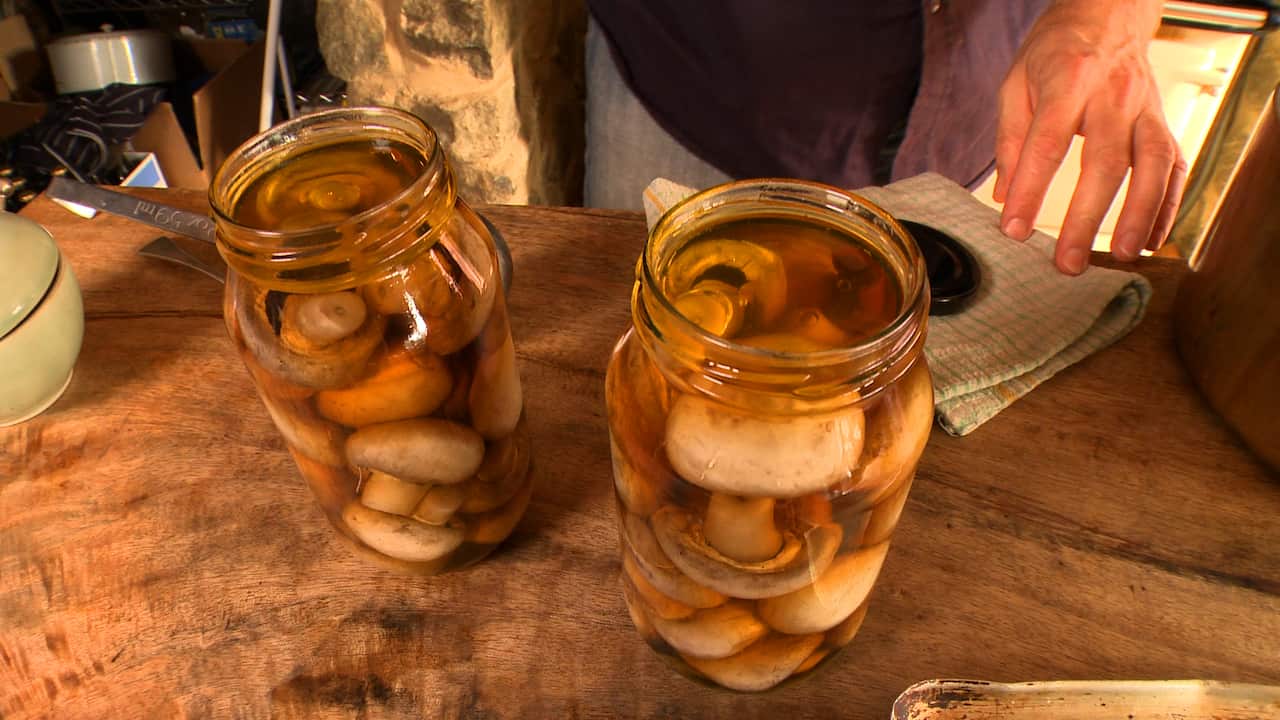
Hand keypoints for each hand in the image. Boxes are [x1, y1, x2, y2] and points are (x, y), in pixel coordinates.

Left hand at [994, 0, 1188, 274]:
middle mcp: (1115, 95)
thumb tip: (1004, 197)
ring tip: (1120, 255)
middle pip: (1106, 161)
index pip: (1047, 143)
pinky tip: (1150, 239)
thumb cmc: (1056, 51)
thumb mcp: (1016, 83)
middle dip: (1086, 217)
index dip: (1030, 189)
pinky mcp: (1164, 123)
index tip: (1014, 229)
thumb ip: (1010, 140)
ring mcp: (1147, 109)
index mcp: (1069, 81)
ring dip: (1140, 215)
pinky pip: (1175, 167)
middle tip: (1067, 261)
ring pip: (1154, 165)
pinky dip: (1167, 206)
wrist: (1107, 15)